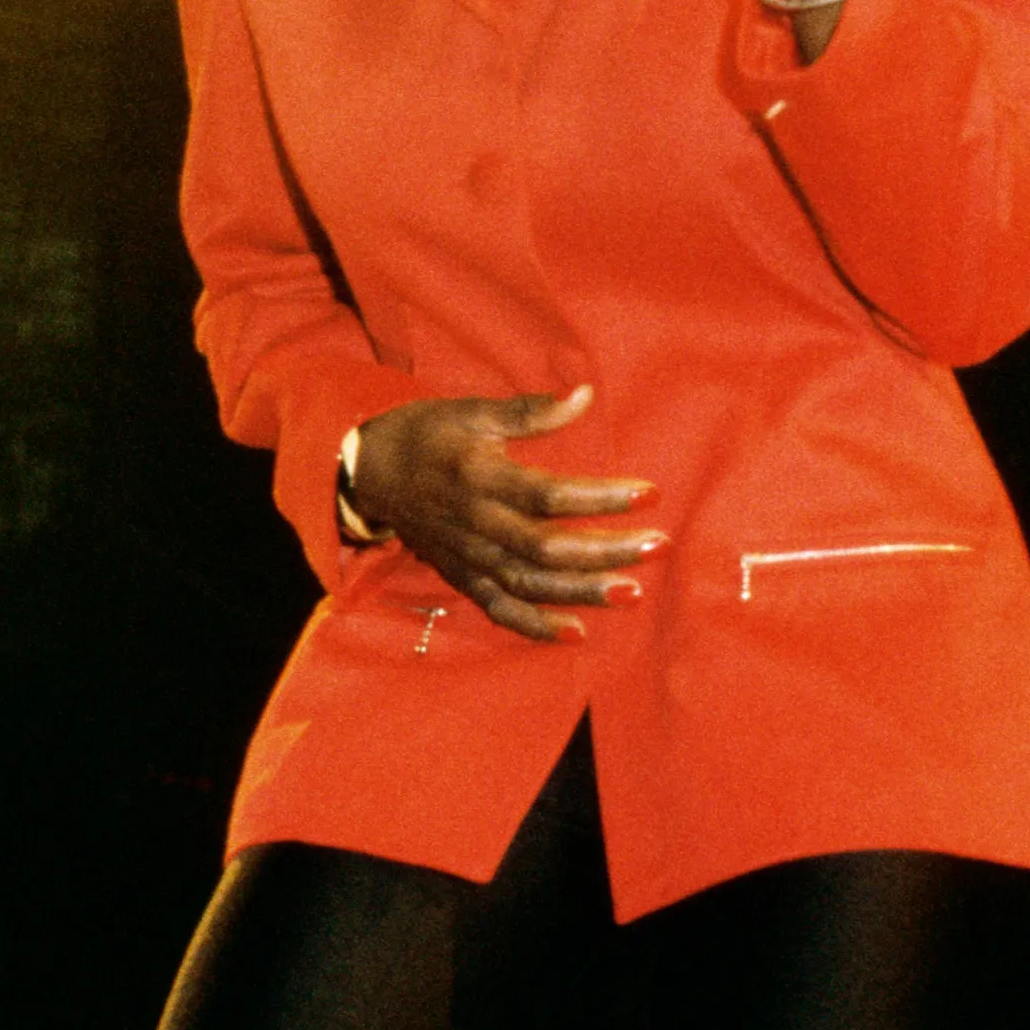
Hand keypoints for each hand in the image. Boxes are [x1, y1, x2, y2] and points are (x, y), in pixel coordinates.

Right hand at [349, 386, 661, 643]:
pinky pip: (498, 610)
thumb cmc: (430, 435)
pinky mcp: (461, 577)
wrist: (370, 472)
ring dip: (582, 593)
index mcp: (480, 478)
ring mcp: (468, 557)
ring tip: (633, 592)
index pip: (549, 496)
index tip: (650, 493)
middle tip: (659, 546)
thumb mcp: (473, 411)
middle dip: (606, 551)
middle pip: (546, 549)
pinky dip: (534, 627)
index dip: (600, 498)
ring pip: (529, 584)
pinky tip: (576, 634)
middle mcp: (475, 524)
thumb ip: (531, 411)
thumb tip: (585, 395)